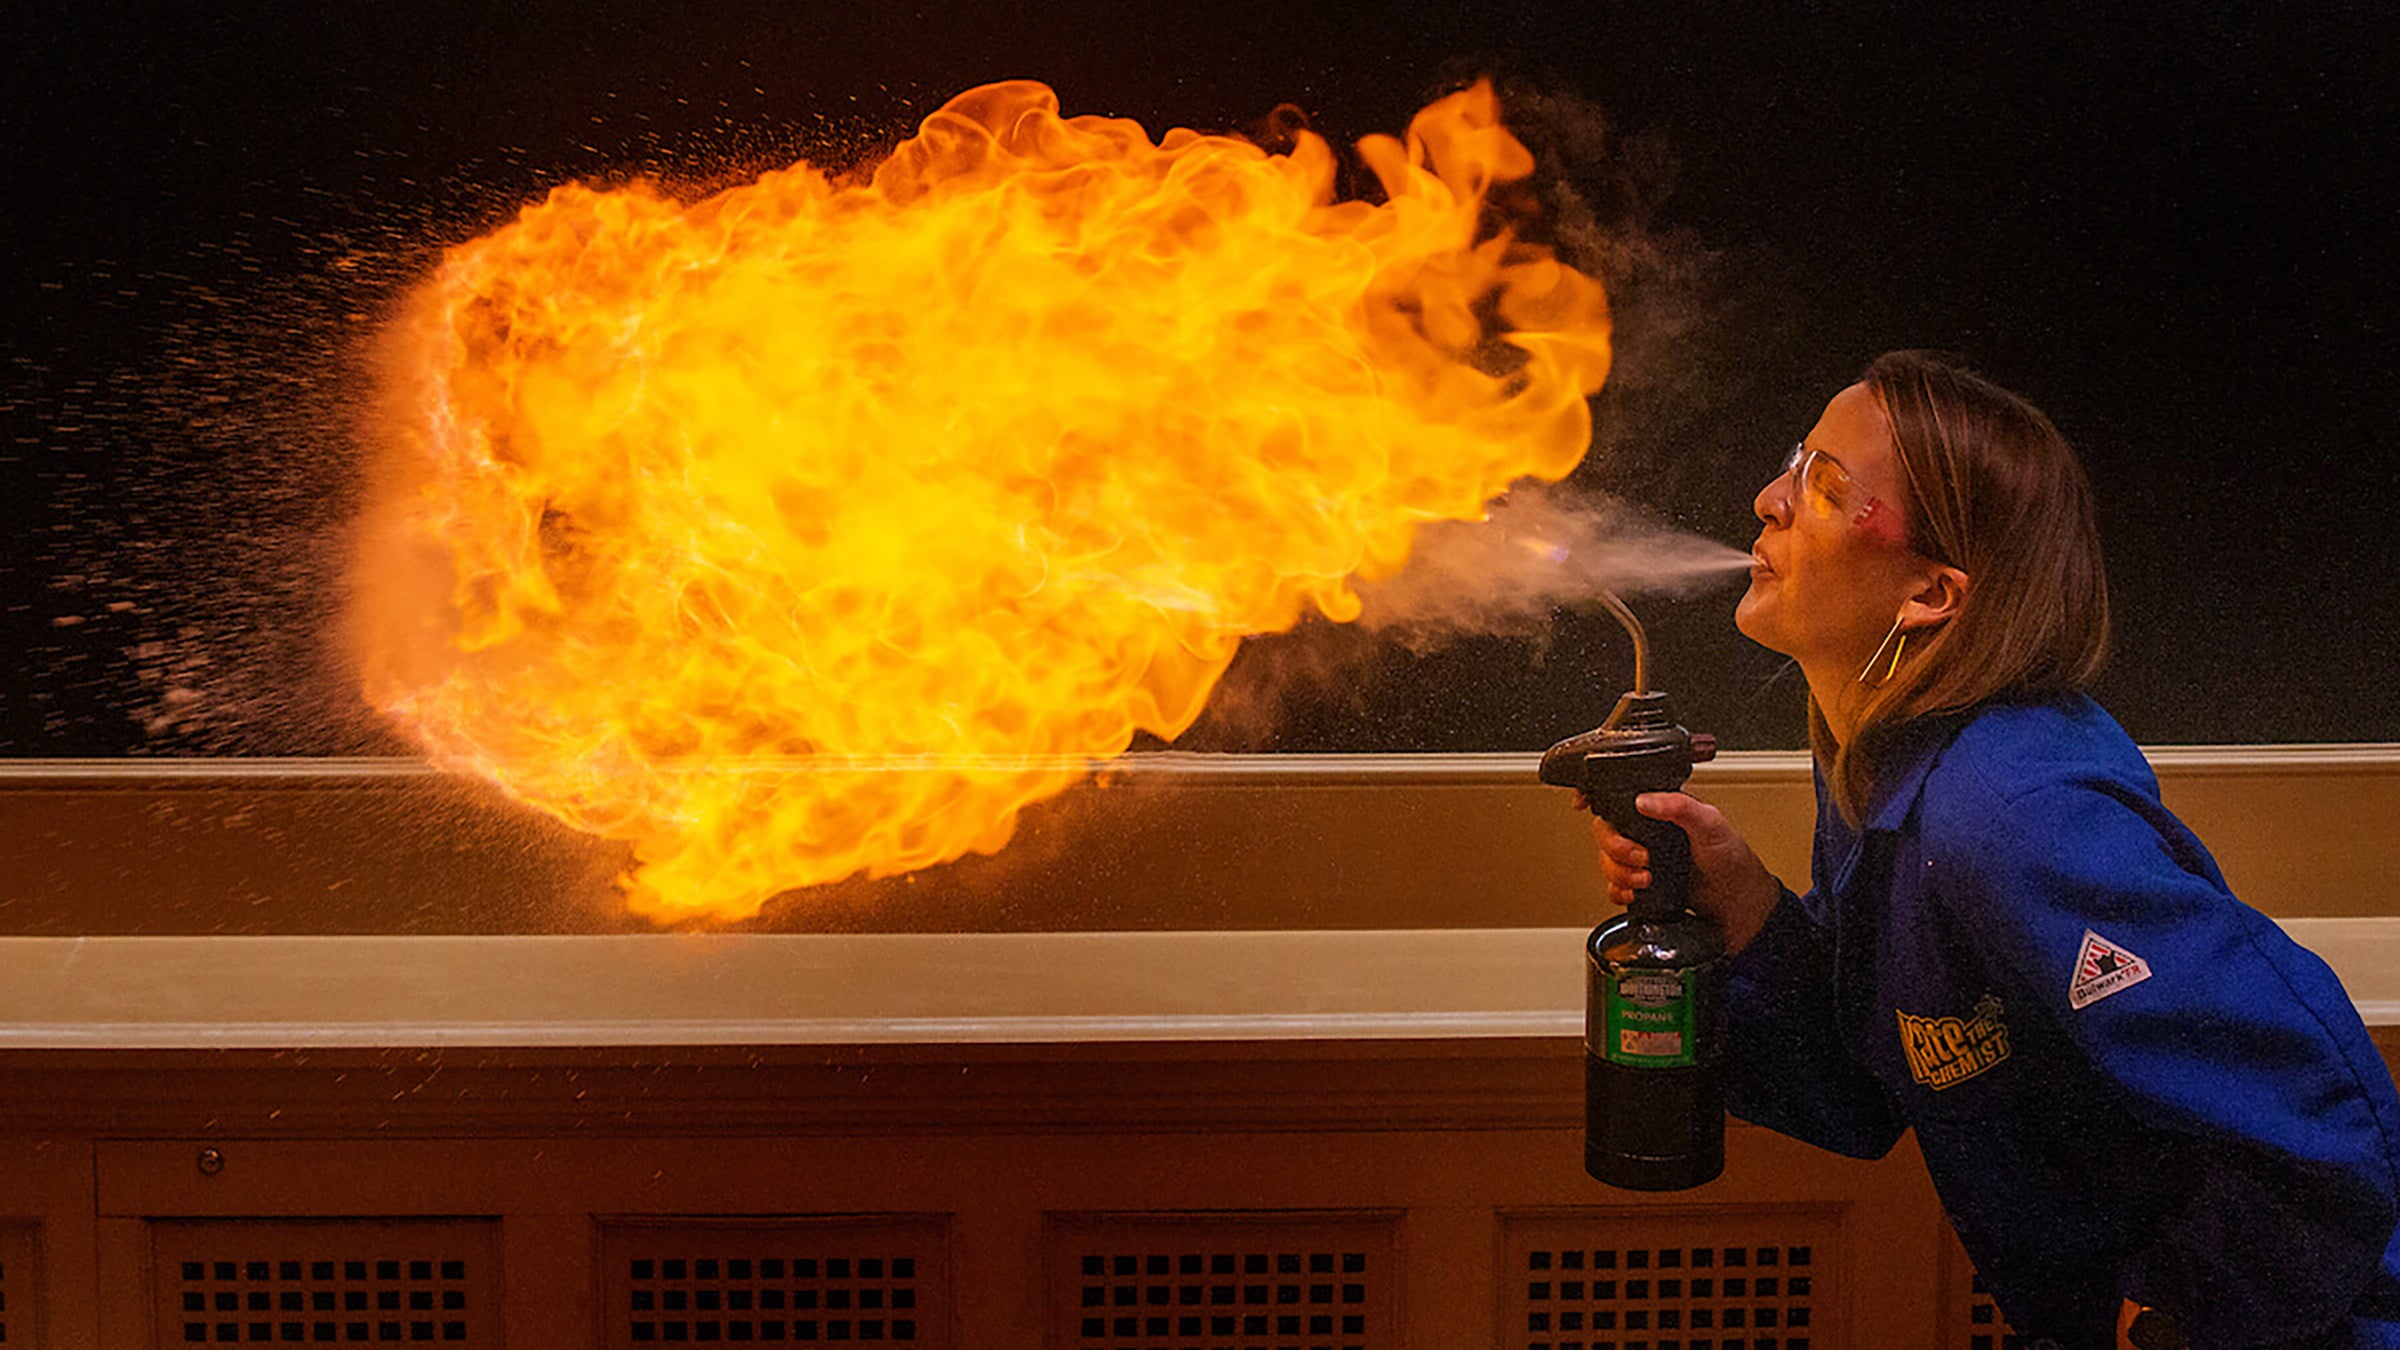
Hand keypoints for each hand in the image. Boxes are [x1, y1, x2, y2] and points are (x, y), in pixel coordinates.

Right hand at [1589, 790, 1781, 954]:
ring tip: (1646, 879)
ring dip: (1619, 871)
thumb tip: (1645, 801)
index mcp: (1665, 808)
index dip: (1598, 797)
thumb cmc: (1734, 863)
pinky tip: (1636, 893)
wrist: (1740, 907)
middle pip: (1606, 830)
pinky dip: (1619, 890)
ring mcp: (1645, 858)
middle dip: (1616, 847)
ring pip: (1607, 860)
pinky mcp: (1643, 885)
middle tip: (1641, 858)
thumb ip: (1680, 807)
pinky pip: (1614, 886)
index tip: (1584, 804)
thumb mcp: (1712, 825)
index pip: (1623, 795)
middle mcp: (1651, 831)